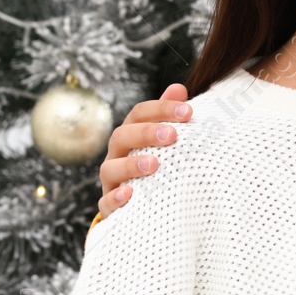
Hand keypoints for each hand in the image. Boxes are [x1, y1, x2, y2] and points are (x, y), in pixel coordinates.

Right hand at [97, 83, 191, 215]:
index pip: (140, 114)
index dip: (162, 108)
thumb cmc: (160, 164)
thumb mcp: (165, 140)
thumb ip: (169, 115)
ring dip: (131, 165)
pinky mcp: (110, 206)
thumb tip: (179, 88)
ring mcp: (112, 180)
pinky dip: (115, 198)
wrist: (145, 204)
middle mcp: (118, 154)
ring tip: (154, 164)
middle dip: (146, 133)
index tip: (189, 111)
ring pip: (110, 168)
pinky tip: (130, 194)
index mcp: (132, 134)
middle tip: (173, 135)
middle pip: (122, 136)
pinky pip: (106, 202)